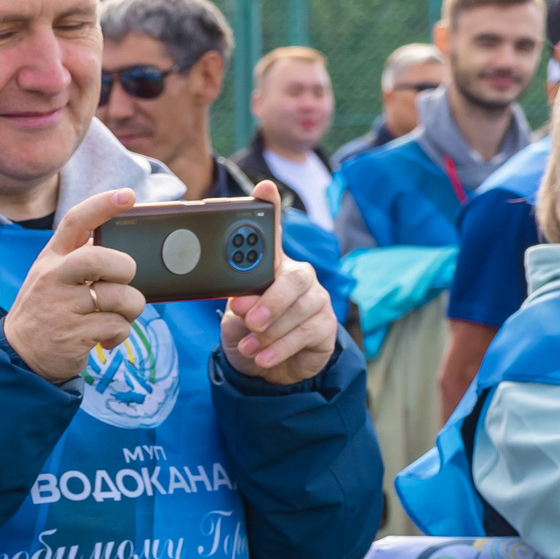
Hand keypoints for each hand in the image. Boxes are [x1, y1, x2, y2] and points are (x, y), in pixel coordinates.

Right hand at [1, 188, 148, 383]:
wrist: (18, 355)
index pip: (75, 222)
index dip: (103, 205)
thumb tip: (118, 241)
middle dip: (125, 268)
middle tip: (125, 280)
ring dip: (131, 308)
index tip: (128, 195)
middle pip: (99, 258)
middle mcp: (53, 279)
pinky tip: (106, 337)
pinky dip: (120, 333)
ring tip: (118, 316)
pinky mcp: (72, 335)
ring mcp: (61, 307)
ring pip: (119, 297)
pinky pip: (117, 326)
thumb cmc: (46, 310)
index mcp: (51, 259)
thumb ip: (78, 258)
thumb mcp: (51, 277)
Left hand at [222, 186, 338, 383]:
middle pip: (295, 277)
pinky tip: (263, 357)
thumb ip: (239, 304)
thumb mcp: (234, 317)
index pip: (272, 233)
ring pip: (300, 309)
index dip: (270, 207)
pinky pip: (307, 332)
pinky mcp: (326, 326)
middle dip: (271, 299)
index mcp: (273, 268)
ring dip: (270, 331)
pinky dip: (280, 347)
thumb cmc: (248, 333)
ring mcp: (316, 300)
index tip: (263, 188)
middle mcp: (298, 277)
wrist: (265, 370)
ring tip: (249, 345)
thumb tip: (244, 301)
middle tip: (247, 317)